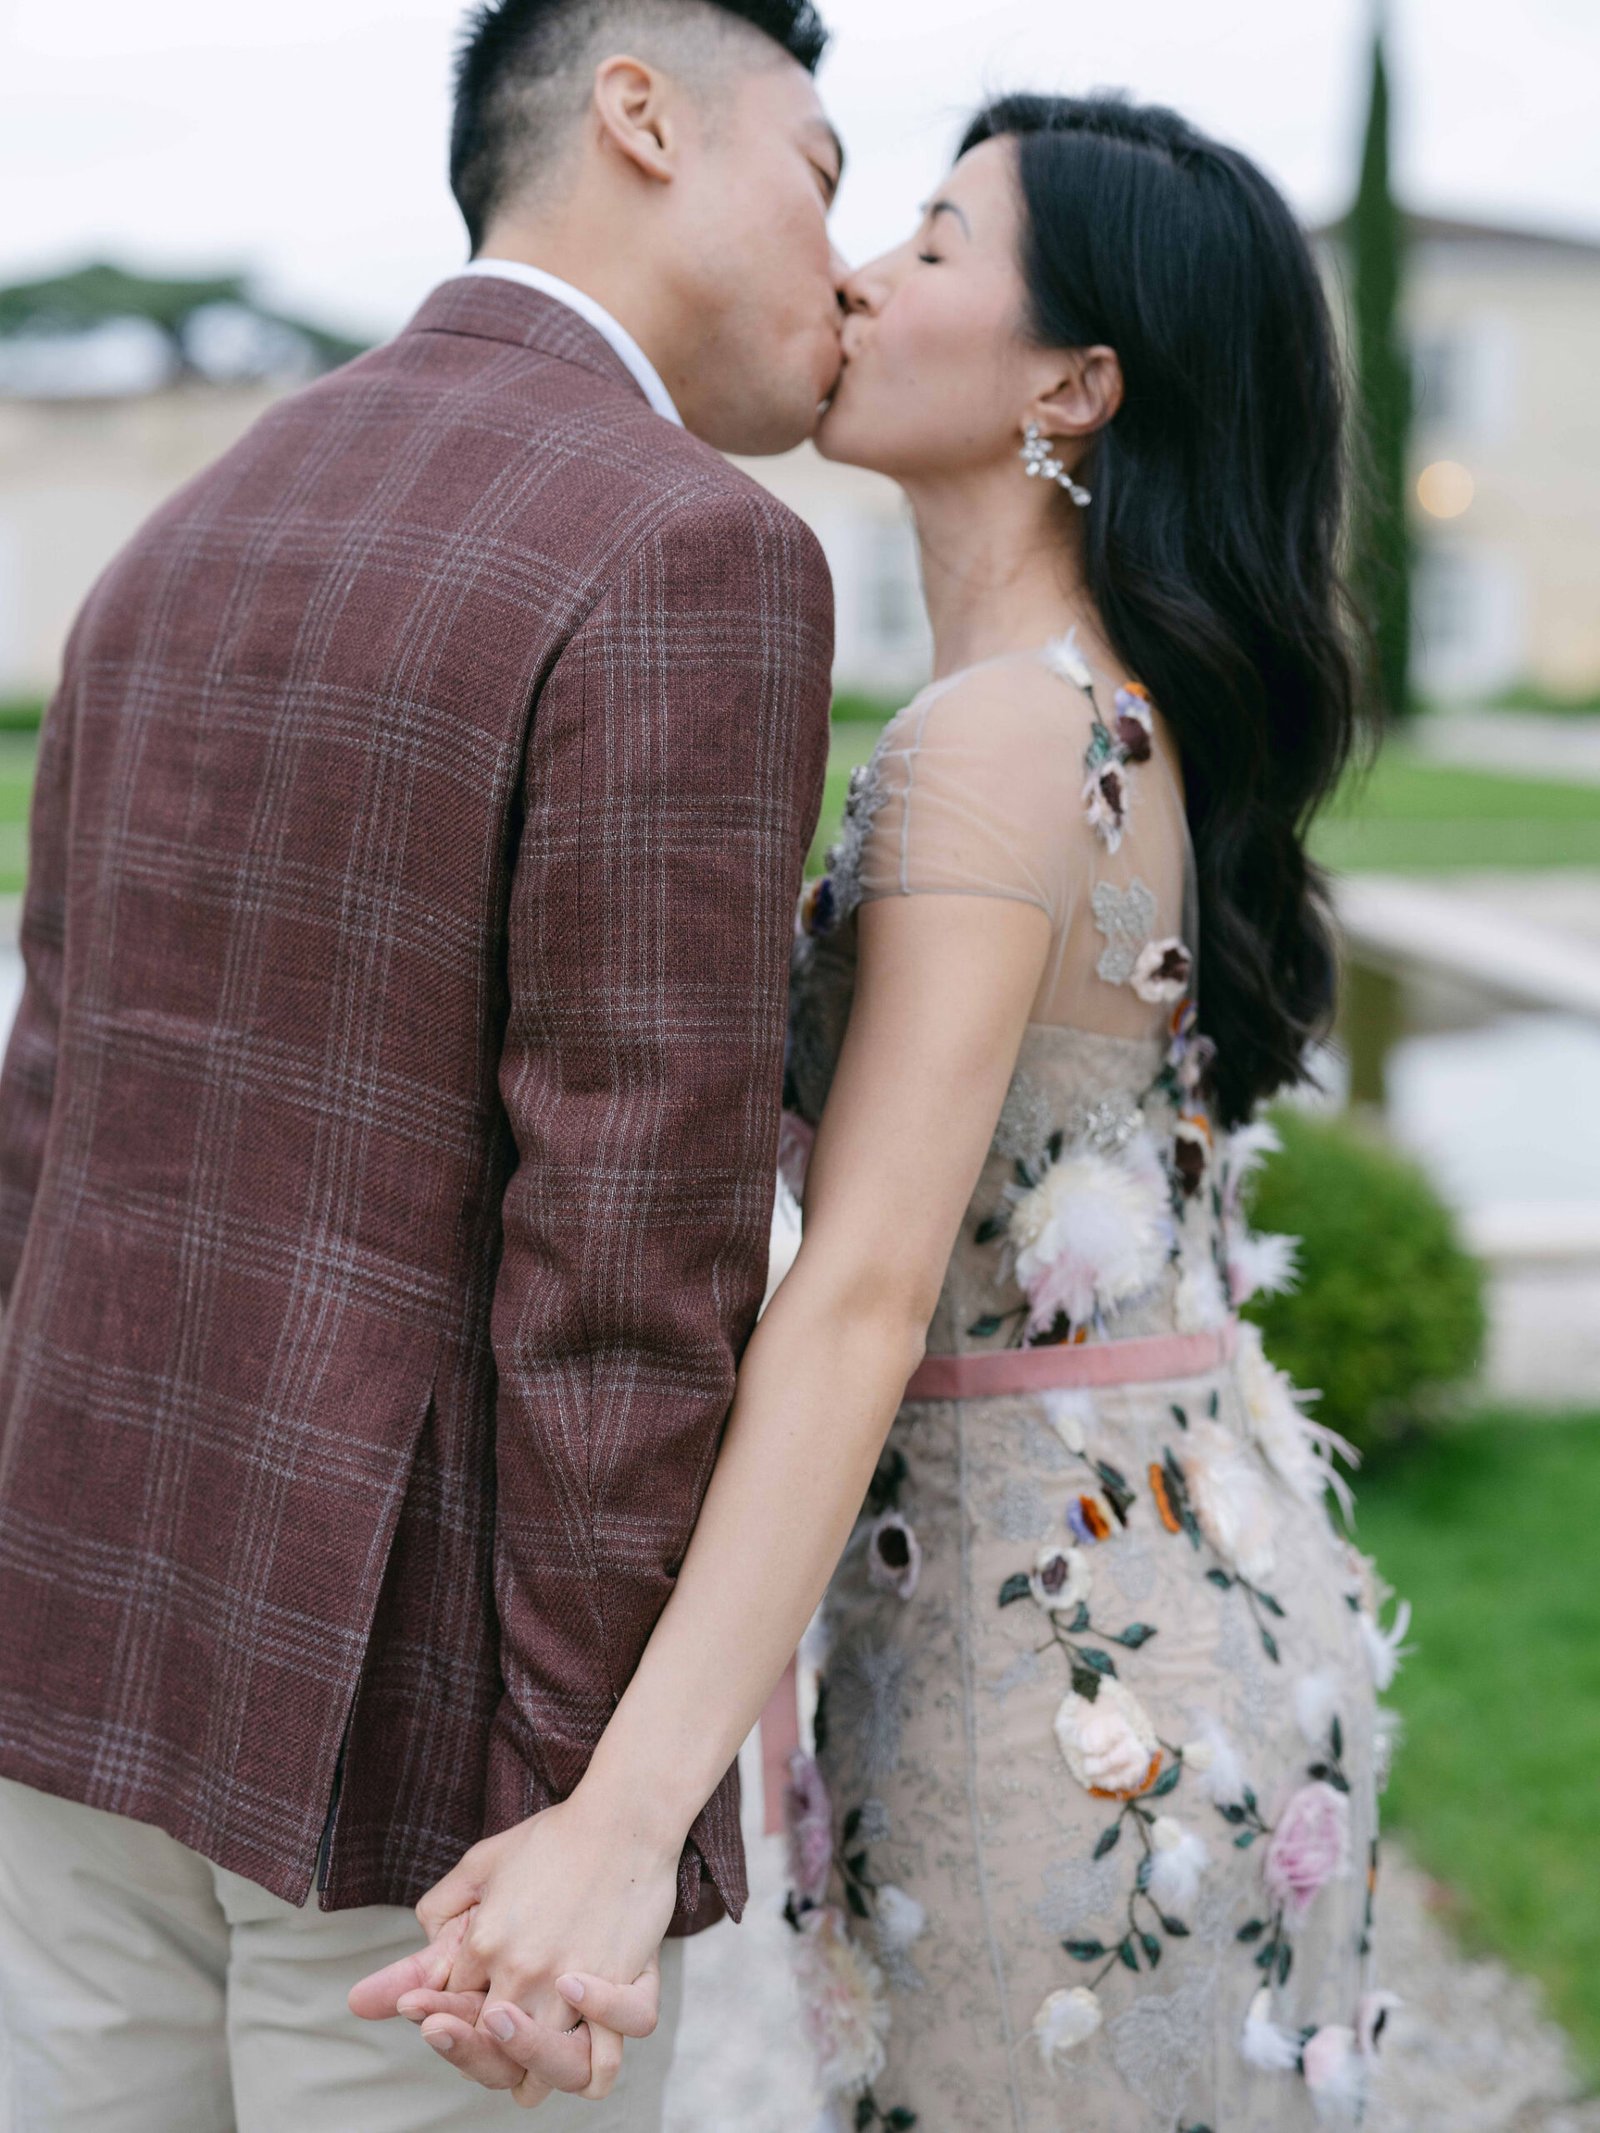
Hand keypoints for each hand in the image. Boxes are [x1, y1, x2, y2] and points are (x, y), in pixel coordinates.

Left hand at [348, 1789, 680, 2106]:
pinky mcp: (616, 1988)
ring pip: (540, 2070)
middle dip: (477, 2052)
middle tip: (490, 2032)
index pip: (451, 2008)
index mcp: (484, 1943)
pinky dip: (593, 2062)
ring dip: (531, 2069)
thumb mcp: (482, 1862)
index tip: (459, 2007)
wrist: (624, 1818)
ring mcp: (569, 1987)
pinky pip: (605, 2057)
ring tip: (529, 2054)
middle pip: (489, 2048)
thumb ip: (441, 1906)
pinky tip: (582, 2037)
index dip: (450, 2014)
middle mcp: (522, 1973)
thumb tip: (420, 1944)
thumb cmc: (554, 1837)